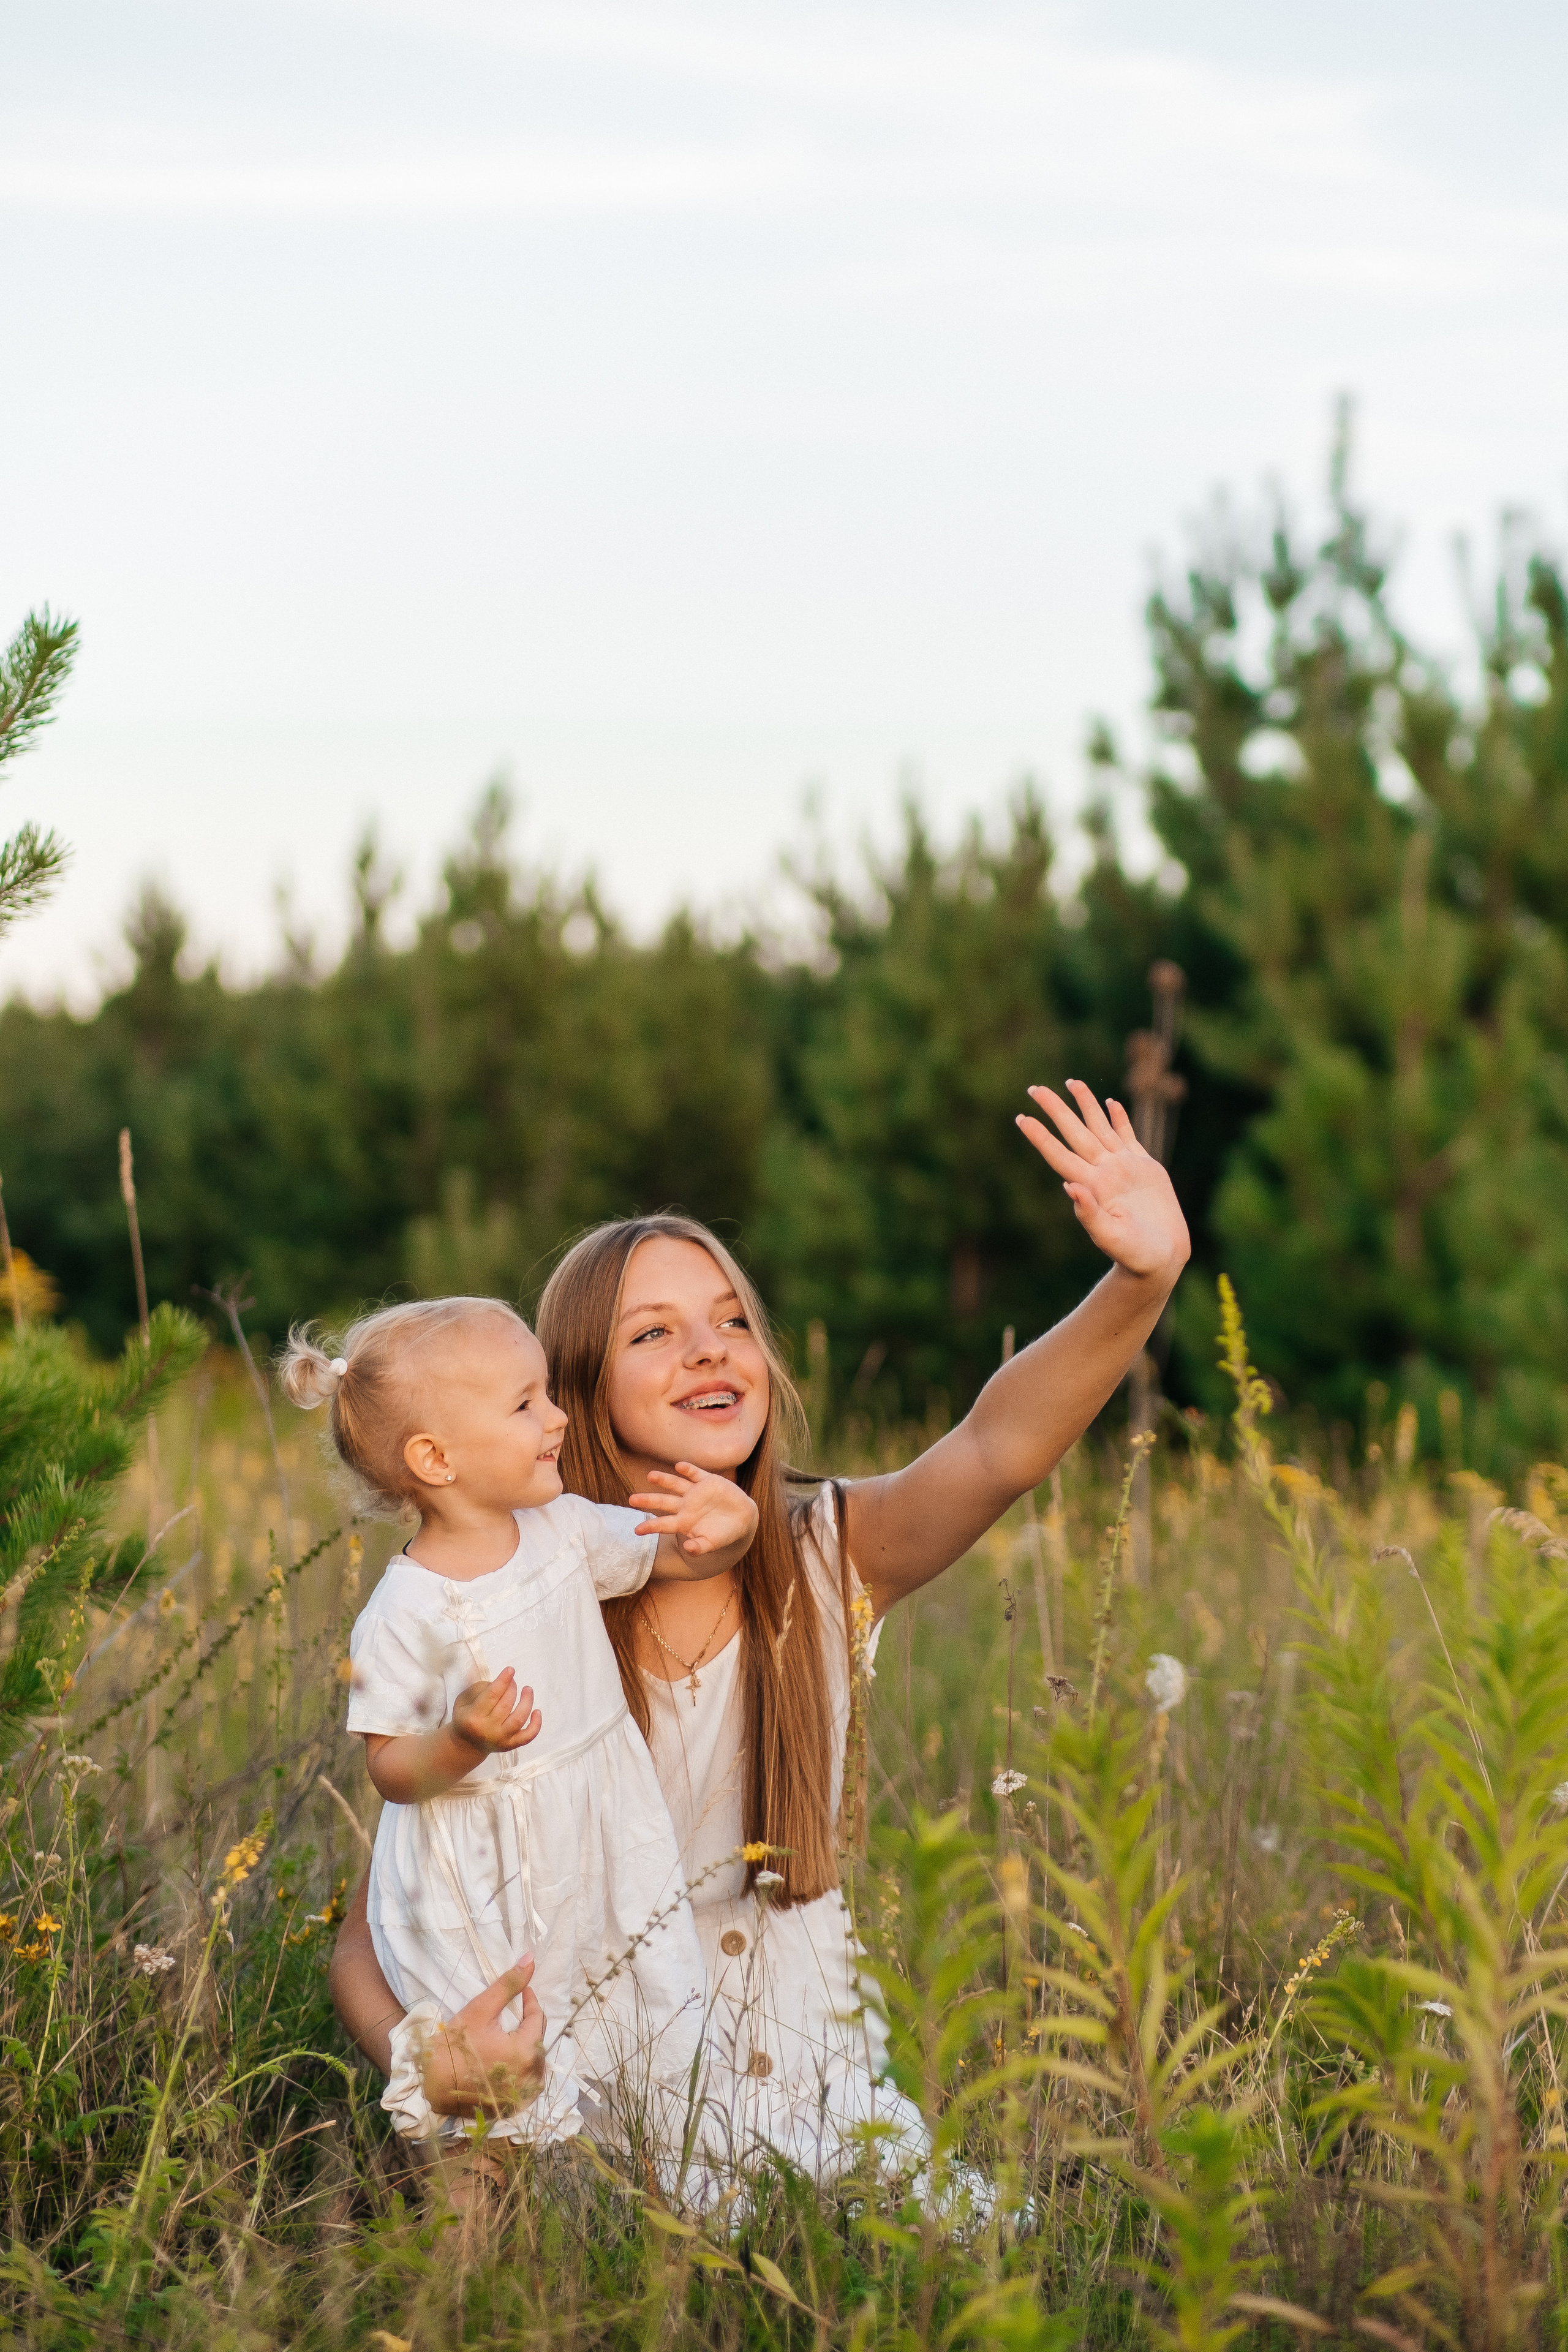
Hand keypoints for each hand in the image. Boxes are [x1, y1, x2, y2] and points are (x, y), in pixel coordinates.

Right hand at [421, 1953, 546, 2116]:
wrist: (430, 2084)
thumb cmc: (454, 2046)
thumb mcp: (481, 2009)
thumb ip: (509, 1984)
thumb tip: (531, 1959)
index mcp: (526, 2052)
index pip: (537, 2018)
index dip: (530, 2001)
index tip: (523, 1992)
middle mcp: (530, 2078)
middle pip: (539, 2041)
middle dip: (529, 2024)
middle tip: (515, 2012)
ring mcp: (521, 2097)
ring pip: (535, 2063)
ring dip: (528, 2047)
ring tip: (512, 2034)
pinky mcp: (512, 2108)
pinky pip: (527, 2083)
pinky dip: (522, 2070)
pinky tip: (508, 2060)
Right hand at [451, 1669, 541, 1758]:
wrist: (467, 1745)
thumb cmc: (465, 1717)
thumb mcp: (463, 1700)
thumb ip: (478, 1687)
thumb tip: (499, 1679)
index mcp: (472, 1717)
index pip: (491, 1695)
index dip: (503, 1681)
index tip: (510, 1670)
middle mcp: (487, 1730)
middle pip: (506, 1704)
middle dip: (512, 1688)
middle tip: (512, 1680)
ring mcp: (500, 1739)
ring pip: (518, 1719)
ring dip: (527, 1702)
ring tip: (528, 1689)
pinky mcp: (510, 1745)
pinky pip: (527, 1736)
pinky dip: (536, 1725)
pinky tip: (537, 1712)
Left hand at [629, 1462, 759, 1558]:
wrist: (743, 1518)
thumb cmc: (724, 1533)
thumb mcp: (713, 1543)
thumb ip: (700, 1547)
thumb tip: (688, 1549)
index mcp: (684, 1522)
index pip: (663, 1524)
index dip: (650, 1526)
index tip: (636, 1530)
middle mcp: (686, 1505)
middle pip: (663, 1502)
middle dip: (648, 1500)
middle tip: (631, 1500)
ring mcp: (696, 1492)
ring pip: (676, 1485)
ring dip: (664, 1480)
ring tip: (651, 1476)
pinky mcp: (709, 1481)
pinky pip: (696, 1474)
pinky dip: (688, 1470)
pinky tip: (679, 1466)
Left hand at [1016, 1081, 1189, 1280]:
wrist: (1162, 1258)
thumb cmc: (1135, 1255)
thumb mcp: (1111, 1237)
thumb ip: (1090, 1214)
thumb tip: (1069, 1187)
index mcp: (1091, 1186)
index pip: (1059, 1155)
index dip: (1040, 1137)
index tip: (1021, 1118)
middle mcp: (1102, 1172)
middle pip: (1074, 1133)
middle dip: (1055, 1110)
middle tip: (1034, 1088)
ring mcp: (1123, 1168)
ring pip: (1099, 1127)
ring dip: (1086, 1105)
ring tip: (1072, 1082)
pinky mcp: (1145, 1168)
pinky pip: (1128, 1135)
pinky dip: (1119, 1118)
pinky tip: (1110, 1102)